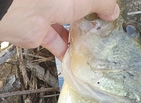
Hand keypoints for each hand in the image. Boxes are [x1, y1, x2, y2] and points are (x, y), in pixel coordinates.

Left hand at [0, 0, 118, 59]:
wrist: (26, 11)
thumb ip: (103, 4)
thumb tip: (113, 11)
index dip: (97, 5)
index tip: (108, 14)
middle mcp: (57, 1)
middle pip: (76, 11)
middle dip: (88, 21)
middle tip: (100, 31)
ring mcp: (48, 15)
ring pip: (66, 28)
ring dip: (78, 38)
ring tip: (91, 46)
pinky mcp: (40, 33)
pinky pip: (56, 44)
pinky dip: (66, 52)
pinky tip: (76, 58)